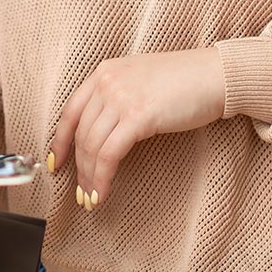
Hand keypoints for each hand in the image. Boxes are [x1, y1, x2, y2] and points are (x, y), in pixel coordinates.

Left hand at [48, 48, 225, 209]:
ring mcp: (121, 98)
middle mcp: (106, 82)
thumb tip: (103, 131)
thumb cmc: (185, 81)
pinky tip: (103, 193)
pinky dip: (103, 177)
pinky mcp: (138, 117)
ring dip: (89, 178)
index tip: (56, 164)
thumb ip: (118, 96)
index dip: (60, 142)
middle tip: (80, 192)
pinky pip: (110, 154)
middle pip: (81, 133)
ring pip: (92, 146)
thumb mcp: (139, 80)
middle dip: (78, 168)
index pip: (70, 111)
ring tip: (92, 199)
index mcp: (104, 72)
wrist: (215, 75)